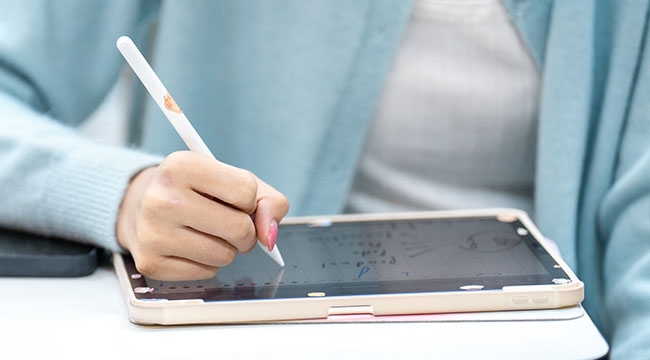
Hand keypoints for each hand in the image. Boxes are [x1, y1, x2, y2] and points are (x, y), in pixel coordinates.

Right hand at [116, 151, 289, 279]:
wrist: (142, 206)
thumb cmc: (198, 192)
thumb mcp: (234, 180)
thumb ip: (268, 202)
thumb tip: (269, 237)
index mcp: (182, 165)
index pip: (246, 191)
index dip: (248, 200)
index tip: (232, 198)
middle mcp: (161, 197)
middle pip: (239, 228)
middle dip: (245, 231)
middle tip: (229, 224)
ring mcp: (152, 232)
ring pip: (225, 256)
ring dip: (227, 249)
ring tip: (207, 233)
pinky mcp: (150, 262)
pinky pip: (206, 273)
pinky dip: (208, 263)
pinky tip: (190, 246)